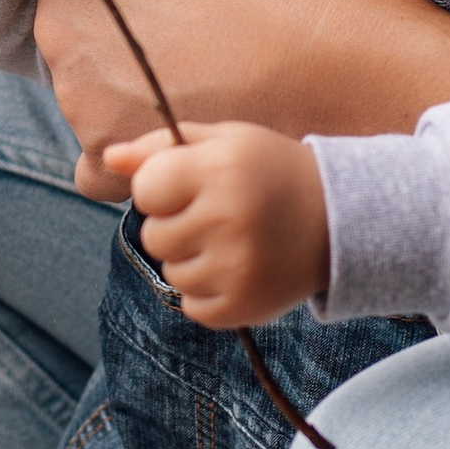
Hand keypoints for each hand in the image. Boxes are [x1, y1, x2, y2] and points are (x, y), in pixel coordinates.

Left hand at [28, 0, 449, 196]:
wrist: (328, 51)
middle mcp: (56, 36)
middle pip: (69, 40)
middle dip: (112, 38)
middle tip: (180, 34)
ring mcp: (80, 101)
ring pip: (86, 99)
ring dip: (122, 94)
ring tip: (193, 77)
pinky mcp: (115, 153)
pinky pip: (100, 163)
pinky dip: (129, 152)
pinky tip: (176, 127)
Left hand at [108, 120, 329, 327]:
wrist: (341, 220)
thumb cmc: (270, 172)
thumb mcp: (224, 142)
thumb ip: (161, 147)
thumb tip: (108, 158)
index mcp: (219, 170)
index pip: (145, 189)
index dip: (162, 187)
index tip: (191, 184)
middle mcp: (227, 219)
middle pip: (154, 236)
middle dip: (176, 225)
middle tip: (219, 215)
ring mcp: (235, 268)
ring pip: (172, 272)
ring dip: (193, 259)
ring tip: (234, 241)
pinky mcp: (242, 306)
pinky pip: (192, 305)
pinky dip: (208, 290)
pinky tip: (240, 268)